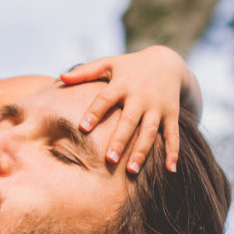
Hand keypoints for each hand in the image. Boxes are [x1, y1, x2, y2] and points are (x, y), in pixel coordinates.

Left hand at [60, 45, 194, 173]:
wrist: (167, 62)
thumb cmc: (129, 67)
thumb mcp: (108, 64)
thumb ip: (84, 72)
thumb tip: (60, 77)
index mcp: (122, 84)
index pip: (105, 99)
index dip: (94, 112)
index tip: (82, 128)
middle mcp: (141, 97)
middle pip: (129, 121)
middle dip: (120, 140)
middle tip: (109, 160)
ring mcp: (158, 107)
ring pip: (150, 131)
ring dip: (142, 151)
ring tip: (131, 170)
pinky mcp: (171, 114)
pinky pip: (173, 135)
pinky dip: (174, 152)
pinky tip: (170, 170)